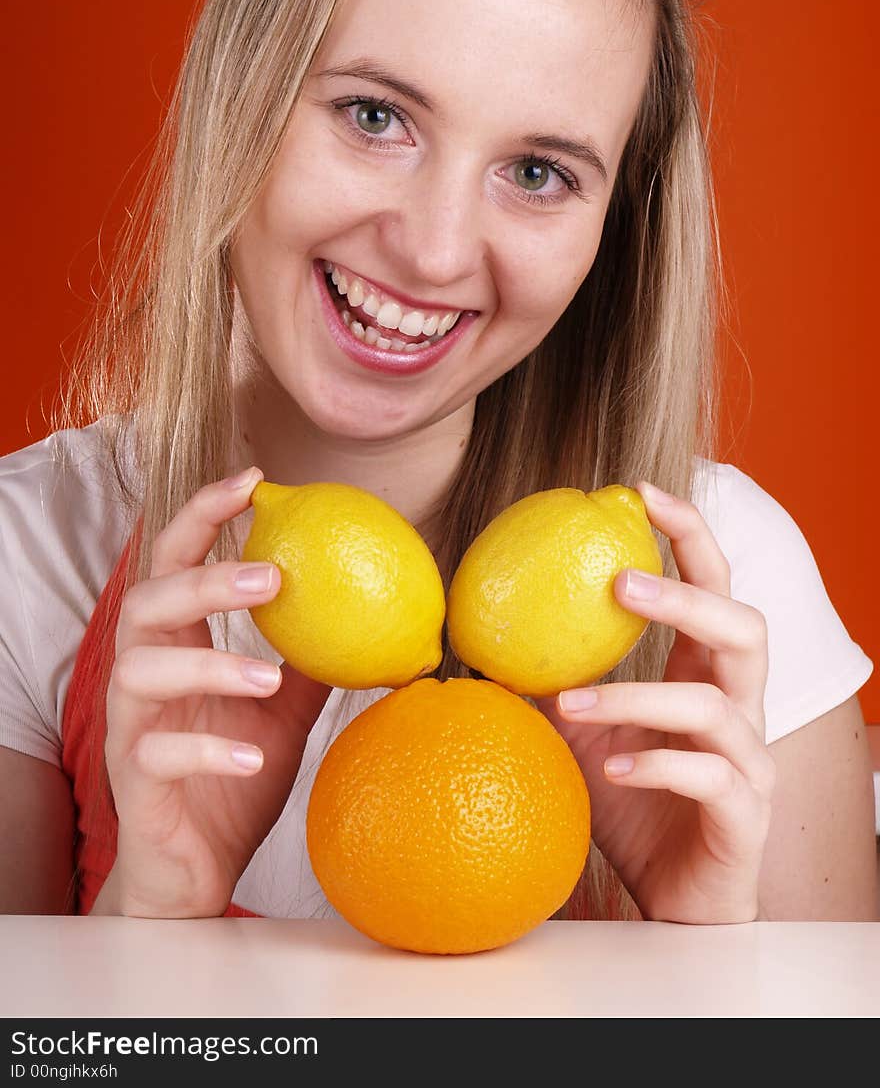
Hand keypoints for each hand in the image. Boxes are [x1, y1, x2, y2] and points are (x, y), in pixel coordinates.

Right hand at [102, 469, 330, 917]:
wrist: (196, 870)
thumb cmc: (233, 777)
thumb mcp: (282, 711)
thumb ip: (309, 660)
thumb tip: (376, 613)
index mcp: (176, 645)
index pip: (175, 561)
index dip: (205, 515)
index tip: (254, 481)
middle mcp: (143, 675)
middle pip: (146, 603)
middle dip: (203, 579)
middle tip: (270, 576)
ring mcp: (132, 727)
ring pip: (139, 671)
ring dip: (209, 664)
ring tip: (269, 675)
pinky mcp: (135, 781)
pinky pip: (157, 753)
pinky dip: (207, 747)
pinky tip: (252, 753)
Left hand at [535, 481, 774, 923]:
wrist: (673, 900)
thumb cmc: (631, 804)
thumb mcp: (580, 734)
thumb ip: (550, 681)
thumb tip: (476, 633)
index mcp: (707, 674)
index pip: (715, 586)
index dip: (688, 535)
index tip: (640, 491)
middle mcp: (741, 707)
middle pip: (744, 627)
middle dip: (685, 596)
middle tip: (617, 584)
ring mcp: (750, 761)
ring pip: (715, 704)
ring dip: (637, 696)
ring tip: (571, 702)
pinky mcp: (746, 815)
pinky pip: (712, 777)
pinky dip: (658, 765)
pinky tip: (611, 769)